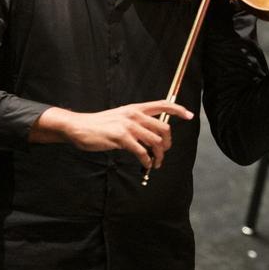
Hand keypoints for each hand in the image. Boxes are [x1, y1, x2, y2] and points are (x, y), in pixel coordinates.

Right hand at [59, 101, 193, 169]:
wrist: (79, 126)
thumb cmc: (99, 125)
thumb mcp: (120, 117)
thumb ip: (135, 123)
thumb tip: (150, 136)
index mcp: (135, 108)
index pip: (162, 104)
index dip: (178, 109)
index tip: (189, 115)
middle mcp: (134, 114)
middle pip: (163, 128)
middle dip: (168, 143)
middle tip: (164, 153)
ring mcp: (128, 126)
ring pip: (155, 142)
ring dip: (159, 156)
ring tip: (156, 163)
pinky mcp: (121, 138)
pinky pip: (142, 152)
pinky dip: (147, 161)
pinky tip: (146, 165)